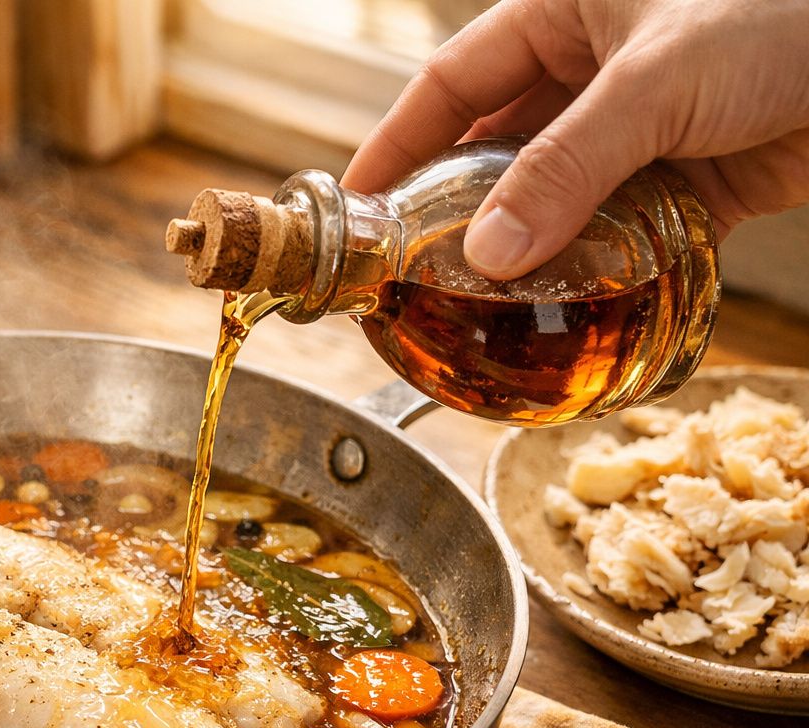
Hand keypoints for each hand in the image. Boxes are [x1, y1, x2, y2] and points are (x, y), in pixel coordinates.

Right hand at [342, 0, 808, 278]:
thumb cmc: (783, 11)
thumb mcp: (655, 80)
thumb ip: (566, 167)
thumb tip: (487, 252)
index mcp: (562, 13)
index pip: (449, 84)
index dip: (396, 144)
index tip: (354, 209)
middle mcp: (593, 70)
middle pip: (497, 150)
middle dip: (456, 210)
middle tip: (411, 272)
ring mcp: (642, 128)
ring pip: (558, 199)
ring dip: (529, 250)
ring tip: (480, 305)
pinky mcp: (693, 179)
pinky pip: (626, 232)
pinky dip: (601, 270)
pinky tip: (570, 305)